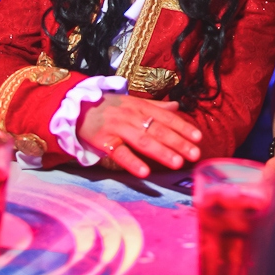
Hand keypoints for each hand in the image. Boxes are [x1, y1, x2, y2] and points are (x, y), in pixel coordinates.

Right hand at [77, 94, 201, 178]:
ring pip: (142, 141)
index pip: (166, 117)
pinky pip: (120, 153)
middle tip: (195, 154)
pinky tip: (145, 172)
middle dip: (178, 142)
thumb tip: (177, 107)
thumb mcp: (132, 102)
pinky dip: (132, 162)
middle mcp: (131, 115)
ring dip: (161, 152)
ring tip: (178, 163)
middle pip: (158, 130)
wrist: (75, 108)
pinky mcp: (103, 141)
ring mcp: (117, 128)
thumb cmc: (108, 107)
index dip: (183, 127)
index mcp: (140, 106)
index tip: (198, 138)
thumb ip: (155, 106)